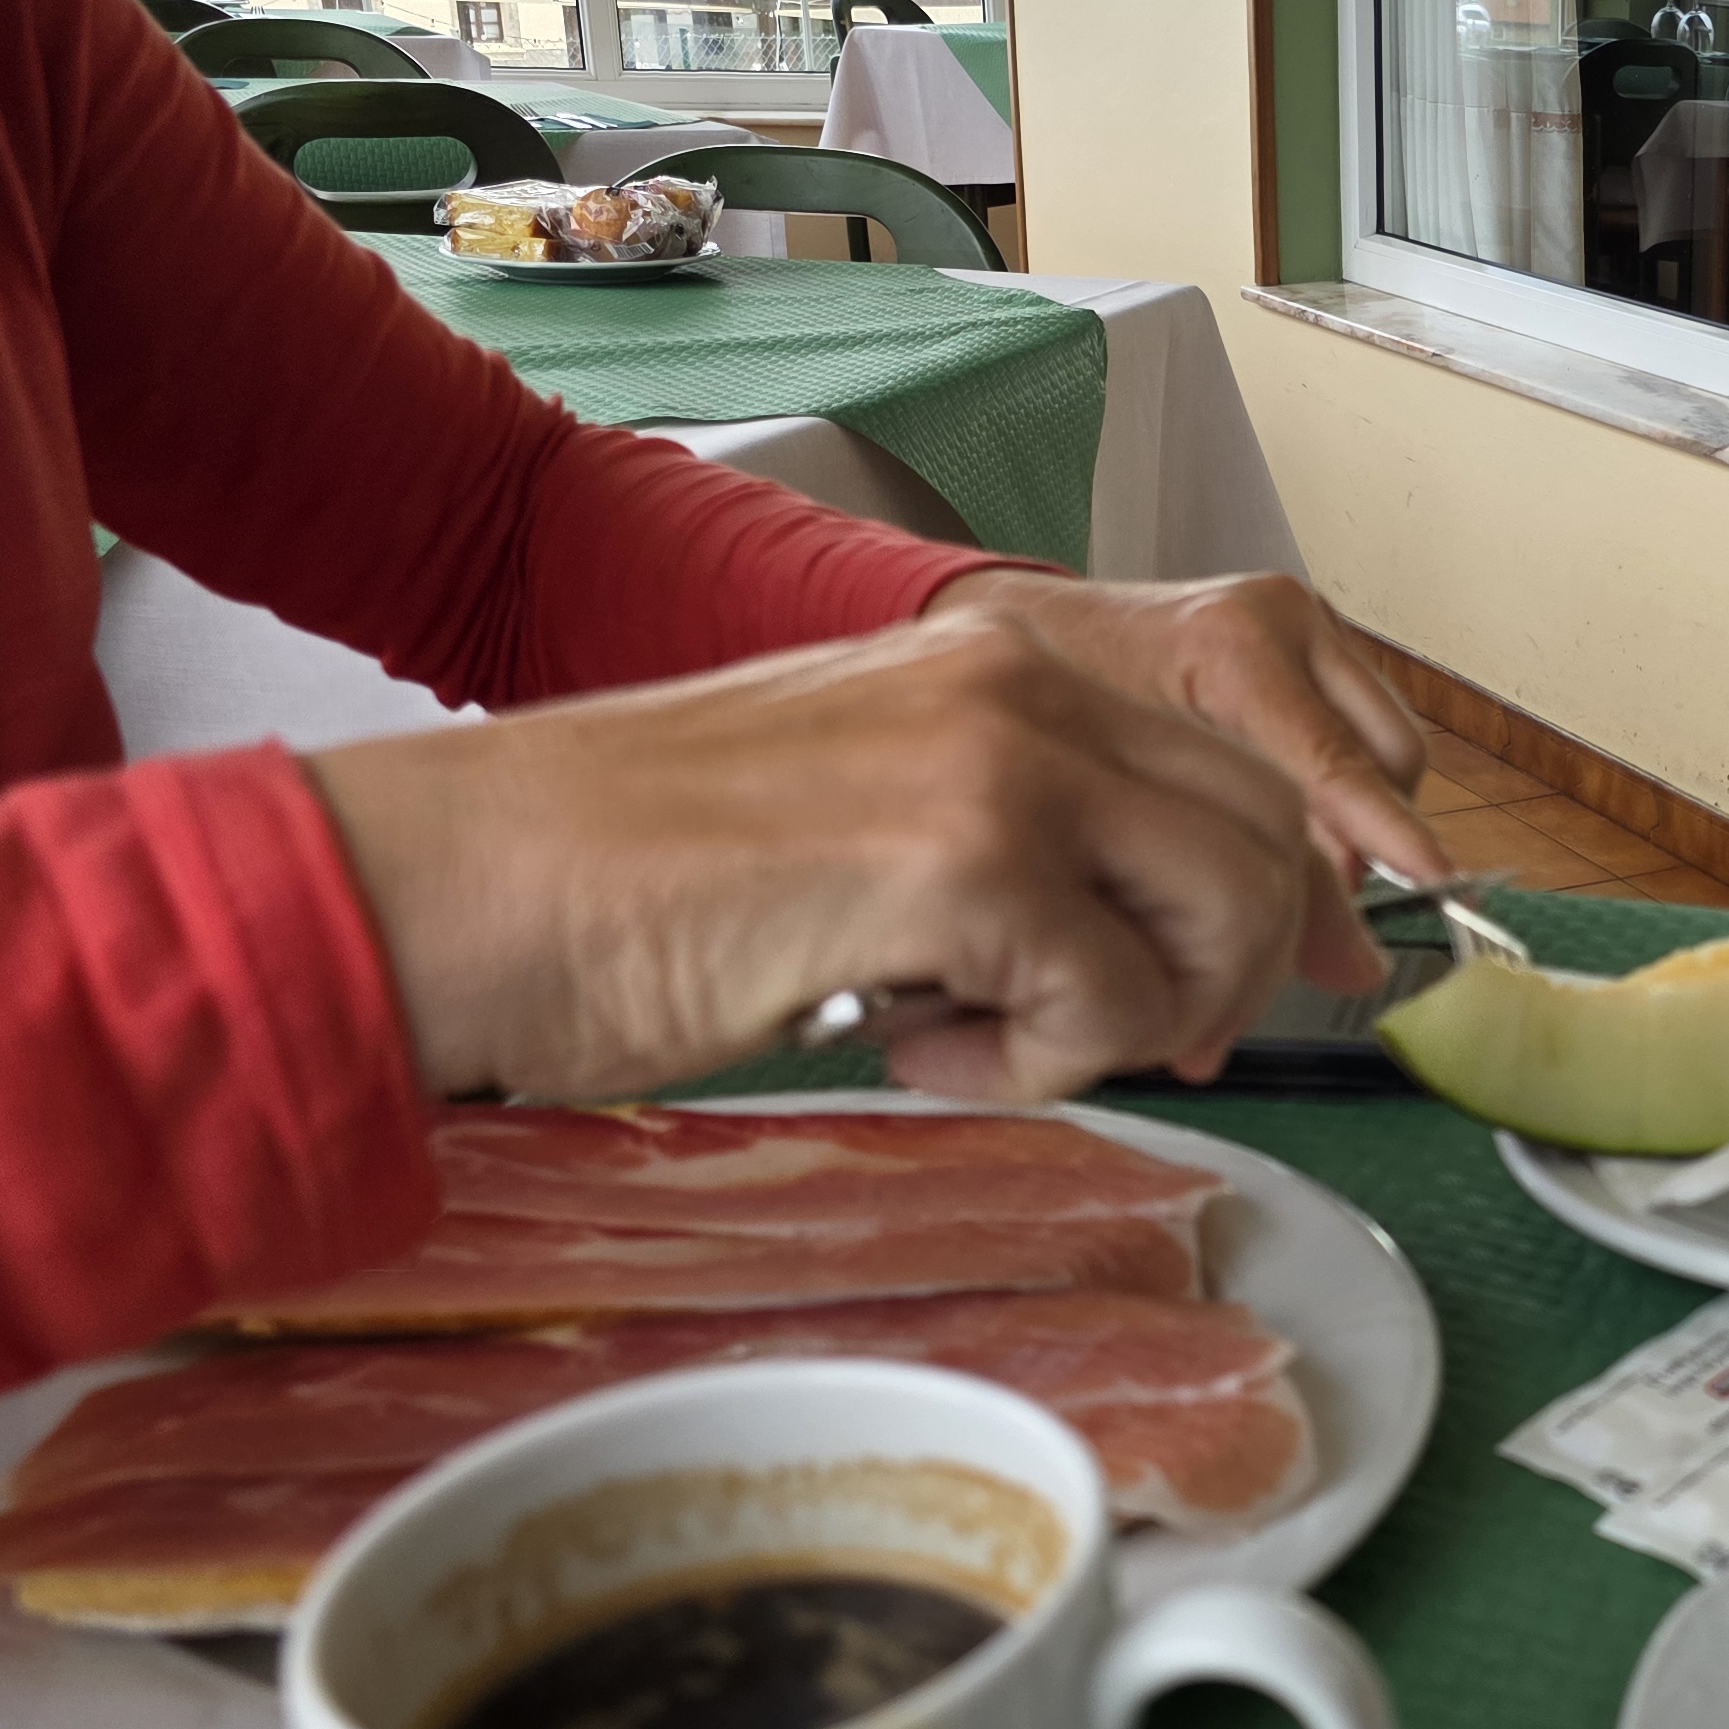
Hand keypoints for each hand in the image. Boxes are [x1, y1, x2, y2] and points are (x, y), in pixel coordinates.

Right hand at [307, 608, 1384, 1103]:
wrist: (462, 886)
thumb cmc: (631, 879)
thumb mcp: (868, 816)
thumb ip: (1017, 846)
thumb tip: (1152, 956)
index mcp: (1002, 662)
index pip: (1234, 769)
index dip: (1243, 909)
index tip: (1177, 997)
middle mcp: (1024, 687)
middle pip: (1266, 839)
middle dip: (1219, 971)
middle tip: (1096, 1038)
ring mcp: (1003, 764)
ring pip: (1229, 910)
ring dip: (1135, 1014)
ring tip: (982, 1037)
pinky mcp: (965, 863)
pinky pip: (1113, 1003)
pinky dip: (1034, 1066)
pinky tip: (907, 1046)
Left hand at [923, 569, 1445, 884]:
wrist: (1019, 632)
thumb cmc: (1047, 711)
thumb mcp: (1127, 802)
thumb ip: (1242, 879)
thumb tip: (1351, 968)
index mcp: (1228, 646)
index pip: (1335, 761)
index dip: (1386, 835)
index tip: (1430, 883)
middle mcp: (1280, 620)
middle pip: (1382, 764)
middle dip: (1361, 846)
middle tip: (1299, 914)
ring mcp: (1303, 623)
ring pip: (1388, 752)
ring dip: (1359, 820)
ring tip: (1287, 868)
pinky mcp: (1313, 638)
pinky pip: (1367, 731)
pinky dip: (1343, 789)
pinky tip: (1290, 826)